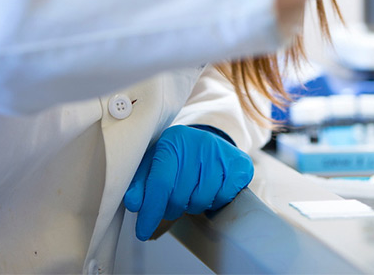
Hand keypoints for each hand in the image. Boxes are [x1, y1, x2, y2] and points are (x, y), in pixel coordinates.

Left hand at [124, 125, 253, 240]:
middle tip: (172, 205)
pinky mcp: (240, 163)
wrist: (210, 142)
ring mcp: (222, 152)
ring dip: (192, 206)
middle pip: (179, 195)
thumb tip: (134, 202)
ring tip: (191, 195)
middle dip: (171, 209)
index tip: (142, 232)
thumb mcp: (155, 164)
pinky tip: (210, 191)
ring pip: (201, 199)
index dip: (150, 211)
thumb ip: (140, 183)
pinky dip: (214, 202)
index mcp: (173, 140)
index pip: (160, 183)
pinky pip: (223, 197)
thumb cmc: (179, 158)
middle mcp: (199, 142)